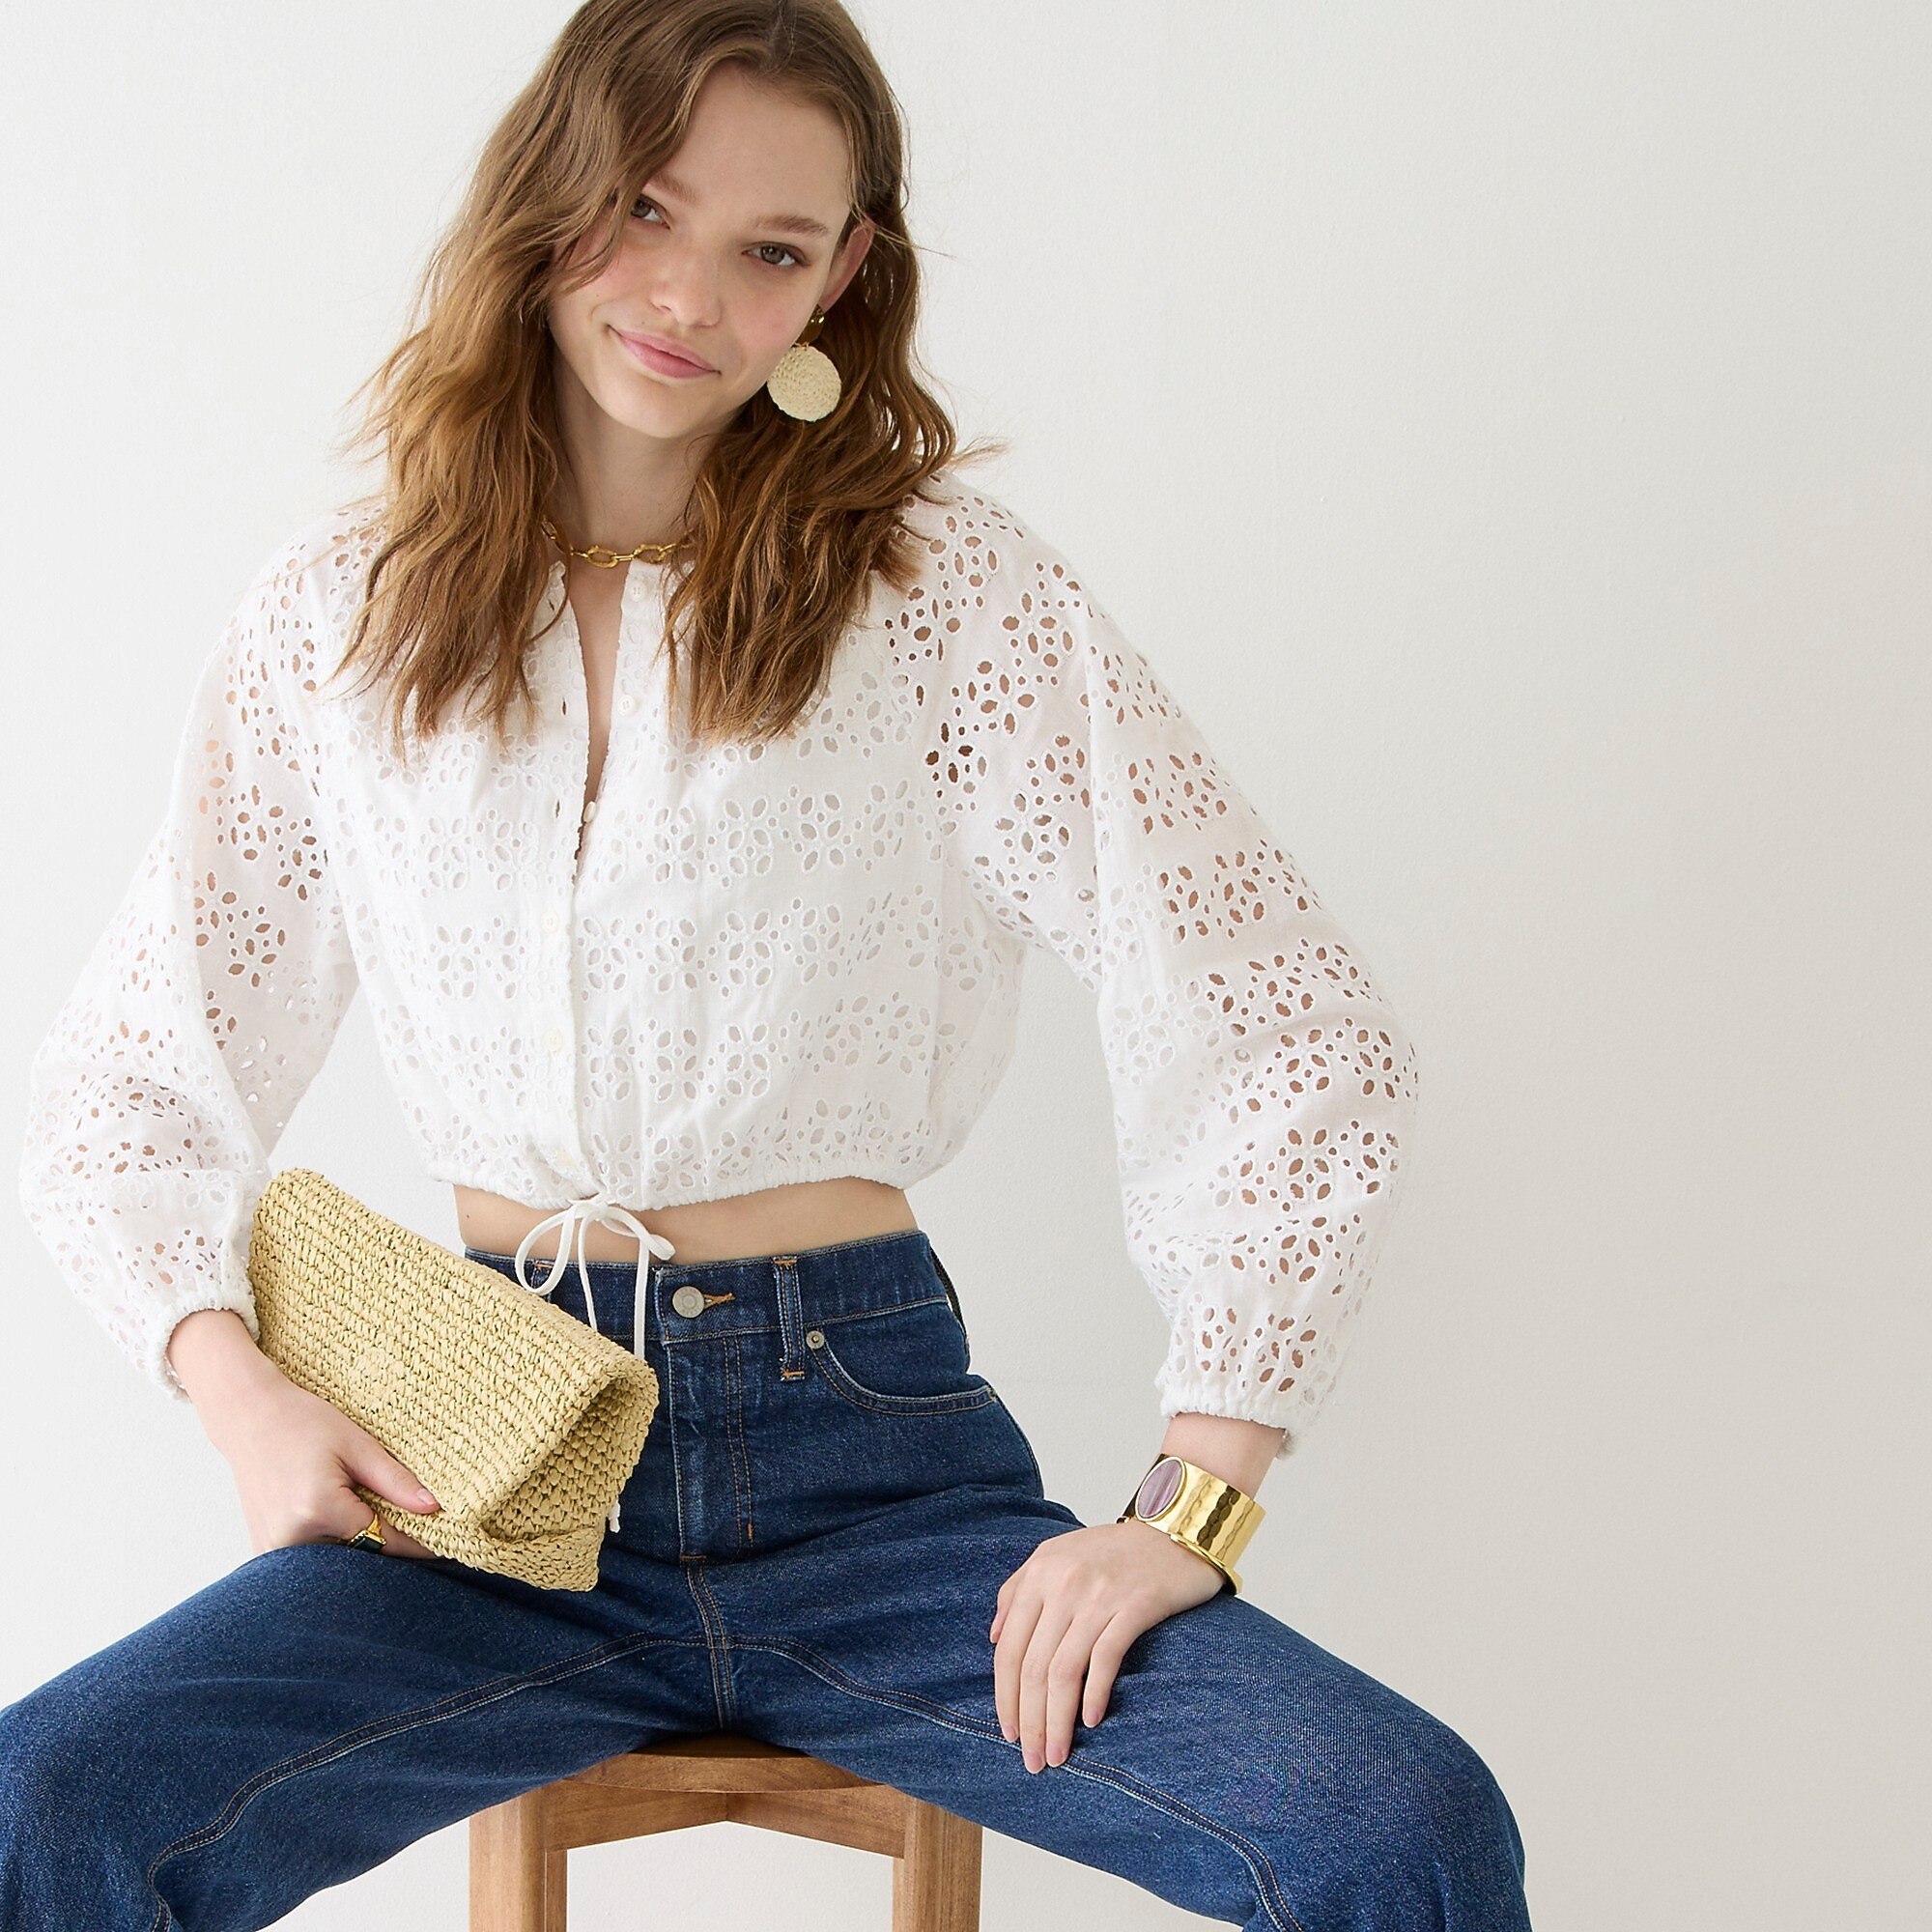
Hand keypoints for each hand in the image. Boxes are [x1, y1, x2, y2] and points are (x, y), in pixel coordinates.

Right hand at [197, 1355, 444, 1559]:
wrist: (248, 1419)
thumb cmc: (303, 1423)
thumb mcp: (357, 1444)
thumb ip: (395, 1480)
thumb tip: (435, 1508)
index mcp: (319, 1509)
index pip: (385, 1542)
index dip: (420, 1545)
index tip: (450, 1545)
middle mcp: (292, 1539)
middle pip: (361, 1559)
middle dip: (391, 1549)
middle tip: (419, 1535)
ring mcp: (272, 1551)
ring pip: (338, 1563)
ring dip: (362, 1550)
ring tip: (379, 1522)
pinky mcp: (264, 1552)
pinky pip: (314, 1561)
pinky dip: (335, 1547)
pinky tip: (343, 1525)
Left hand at [989, 1517, 1225, 1772]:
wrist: (1174, 1530)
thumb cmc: (1114, 1551)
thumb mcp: (1057, 1556)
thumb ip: (1019, 1590)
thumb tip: (994, 1636)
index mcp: (1039, 1572)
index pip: (1009, 1647)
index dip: (1006, 1696)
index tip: (1009, 1733)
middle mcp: (1063, 1583)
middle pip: (1033, 1666)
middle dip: (1029, 1720)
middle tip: (1034, 1760)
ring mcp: (1098, 1595)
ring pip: (1063, 1671)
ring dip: (1057, 1721)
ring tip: (1058, 1754)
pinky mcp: (1134, 1606)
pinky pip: (1105, 1660)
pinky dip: (1094, 1695)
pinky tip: (1091, 1720)